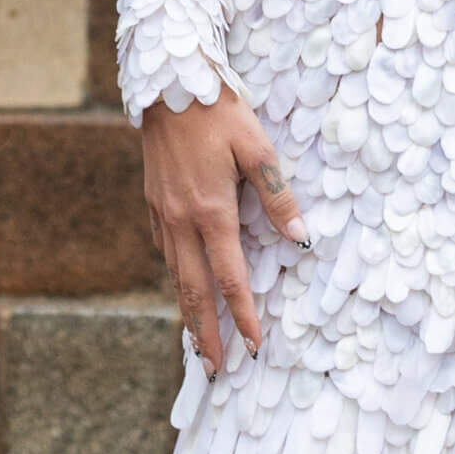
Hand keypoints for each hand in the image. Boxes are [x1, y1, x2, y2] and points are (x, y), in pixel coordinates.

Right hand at [140, 81, 309, 377]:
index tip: (253, 346)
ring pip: (175, 274)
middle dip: (205, 333)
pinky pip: (165, 251)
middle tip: (214, 368)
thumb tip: (301, 239)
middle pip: (193, 290)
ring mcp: (162, 213)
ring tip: (197, 341)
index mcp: (210, 211)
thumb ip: (277, 196)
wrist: (167, 85)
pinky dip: (175, 277)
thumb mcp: (257, 147)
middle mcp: (181, 220)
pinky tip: (182, 285)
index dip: (242, 314)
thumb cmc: (218, 112)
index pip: (229, 277)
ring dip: (187, 311)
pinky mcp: (152, 202)